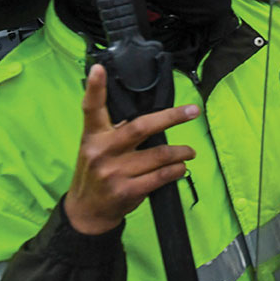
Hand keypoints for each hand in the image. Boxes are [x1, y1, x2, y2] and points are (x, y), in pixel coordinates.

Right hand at [64, 64, 199, 235]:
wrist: (87, 211)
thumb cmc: (97, 171)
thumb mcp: (96, 147)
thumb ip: (115, 130)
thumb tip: (151, 111)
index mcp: (93, 136)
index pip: (91, 108)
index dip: (95, 88)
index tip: (99, 68)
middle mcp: (101, 151)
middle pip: (141, 127)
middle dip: (171, 118)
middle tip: (192, 111)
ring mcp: (113, 172)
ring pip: (159, 155)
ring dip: (181, 151)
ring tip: (190, 151)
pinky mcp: (126, 191)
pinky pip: (161, 175)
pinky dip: (177, 170)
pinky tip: (181, 167)